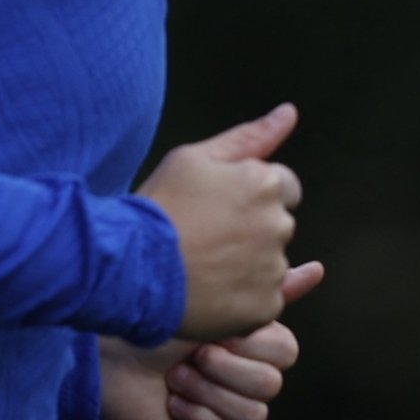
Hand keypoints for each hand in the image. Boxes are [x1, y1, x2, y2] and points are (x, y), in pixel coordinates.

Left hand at [102, 260, 323, 419]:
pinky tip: (172, 405)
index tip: (212, 331)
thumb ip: (260, 290)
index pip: (285, 352)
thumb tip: (318, 268)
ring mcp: (224, 415)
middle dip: (225, 368)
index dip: (249, 343)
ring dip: (206, 393)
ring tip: (173, 379)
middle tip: (189, 356)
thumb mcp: (207, 300)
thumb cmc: (145, 322)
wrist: (97, 353)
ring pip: (254, 415)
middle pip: (272, 385)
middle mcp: (241, 382)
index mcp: (247, 347)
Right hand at [139, 103, 301, 338]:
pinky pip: (263, 301)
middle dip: (248, 228)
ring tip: (198, 264)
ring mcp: (272, 269)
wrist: (129, 266)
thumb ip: (248, 137)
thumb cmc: (158, 207)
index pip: (283, 185)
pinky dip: (241, 298)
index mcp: (265, 183)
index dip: (247, 194)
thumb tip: (289, 112)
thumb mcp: (192, 159)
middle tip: (200, 235)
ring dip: (244, 263)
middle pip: (276, 224)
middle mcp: (278, 224)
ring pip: (269, 264)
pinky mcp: (264, 306)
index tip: (215, 206)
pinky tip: (208, 290)